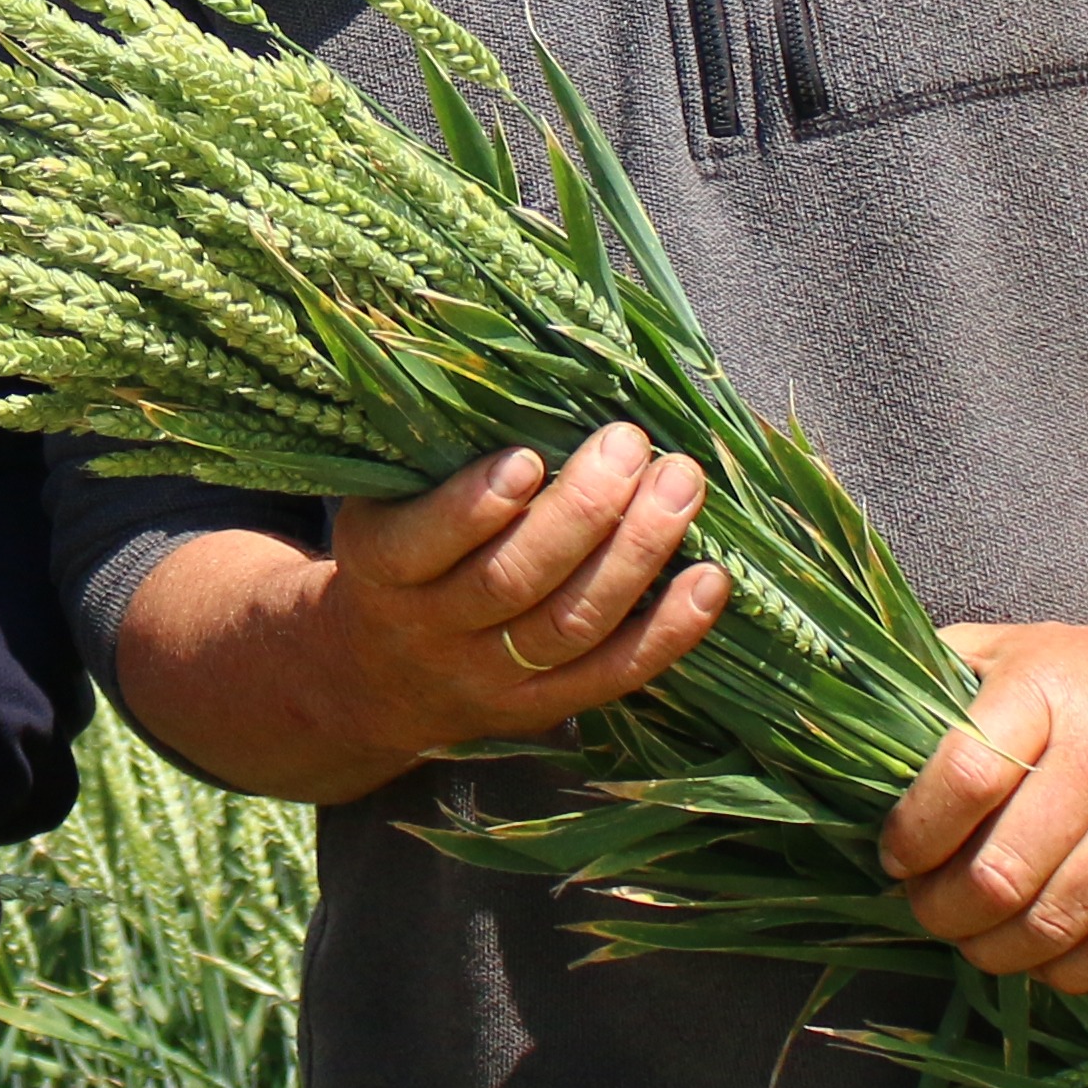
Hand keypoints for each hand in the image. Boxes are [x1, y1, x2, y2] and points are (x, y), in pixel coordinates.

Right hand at [321, 422, 731, 764]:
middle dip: (582, 511)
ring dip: (636, 554)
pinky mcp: (543, 707)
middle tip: (630, 444)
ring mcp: (491, 678)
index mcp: (379, 569)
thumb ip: (431, 464)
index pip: (422, 545)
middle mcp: (433, 631)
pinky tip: (710, 579)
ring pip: (570, 625)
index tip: (529, 457)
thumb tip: (526, 379)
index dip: (474, 507)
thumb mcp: (380, 506)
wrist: (377, 679)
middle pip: (511, 582)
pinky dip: (669, 630)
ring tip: (680, 486)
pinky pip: (613, 675)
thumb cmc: (395, 558)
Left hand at [877, 614, 1087, 993]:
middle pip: (1003, 872)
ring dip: (997, 952)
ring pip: (1057, 921)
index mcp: (1044, 690)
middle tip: (927, 912)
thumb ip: (939, 683)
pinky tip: (1042, 958)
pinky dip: (1066, 972)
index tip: (896, 857)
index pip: (963, 777)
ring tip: (976, 941)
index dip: (915, 835)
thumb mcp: (1016, 648)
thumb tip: (854, 735)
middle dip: (944, 912)